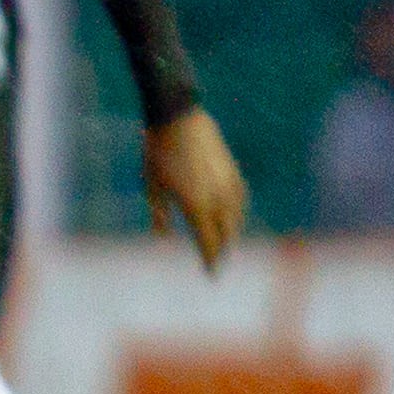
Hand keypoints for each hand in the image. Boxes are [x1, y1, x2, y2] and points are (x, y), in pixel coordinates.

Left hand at [145, 107, 248, 272]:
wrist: (178, 118)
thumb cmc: (158, 152)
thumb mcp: (152, 186)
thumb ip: (159, 215)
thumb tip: (161, 238)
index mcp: (197, 207)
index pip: (209, 243)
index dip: (210, 261)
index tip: (211, 275)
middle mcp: (218, 199)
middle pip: (226, 235)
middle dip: (222, 251)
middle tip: (217, 263)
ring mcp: (229, 185)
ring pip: (237, 218)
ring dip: (231, 233)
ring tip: (225, 243)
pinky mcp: (233, 172)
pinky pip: (240, 201)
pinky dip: (237, 214)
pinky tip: (232, 216)